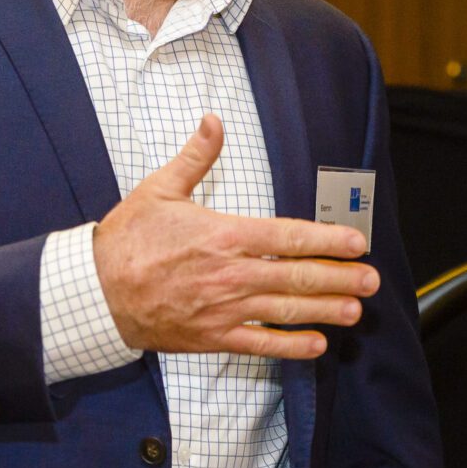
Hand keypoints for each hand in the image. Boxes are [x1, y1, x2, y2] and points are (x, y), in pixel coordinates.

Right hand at [92, 114, 377, 358]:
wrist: (95, 292)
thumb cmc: (127, 240)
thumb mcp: (159, 189)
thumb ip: (196, 157)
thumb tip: (213, 121)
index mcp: (223, 235)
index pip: (288, 236)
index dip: (328, 240)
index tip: (357, 242)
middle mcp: (230, 274)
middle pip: (296, 276)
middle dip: (339, 278)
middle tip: (371, 280)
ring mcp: (223, 309)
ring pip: (284, 310)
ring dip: (324, 310)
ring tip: (355, 311)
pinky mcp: (212, 337)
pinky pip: (259, 344)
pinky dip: (290, 346)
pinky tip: (316, 345)